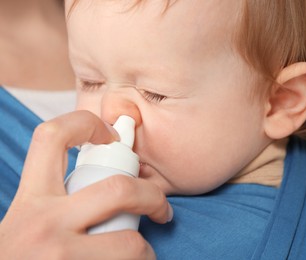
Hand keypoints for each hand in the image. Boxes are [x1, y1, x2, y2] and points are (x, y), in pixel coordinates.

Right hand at [0, 111, 171, 258]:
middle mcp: (42, 223)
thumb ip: (57, 203)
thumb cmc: (18, 257)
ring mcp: (59, 256)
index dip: (87, 123)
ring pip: (130, 242)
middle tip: (161, 208)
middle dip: (152, 196)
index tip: (112, 136)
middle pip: (118, 189)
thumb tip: (104, 186)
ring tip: (141, 254)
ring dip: (144, 250)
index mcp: (30, 200)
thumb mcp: (26, 224)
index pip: (52, 137)